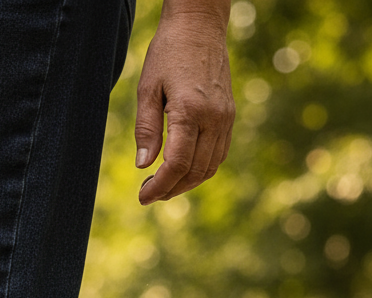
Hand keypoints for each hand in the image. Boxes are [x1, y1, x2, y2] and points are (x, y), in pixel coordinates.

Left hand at [134, 9, 234, 204]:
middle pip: (194, 171)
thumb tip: (144, 166)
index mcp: (190, 111)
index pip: (176, 164)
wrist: (200, 26)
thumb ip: (146, 129)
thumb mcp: (147, 89)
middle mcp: (213, 117)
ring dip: (186, 183)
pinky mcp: (229, 116)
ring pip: (209, 167)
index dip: (159, 187)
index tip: (142, 198)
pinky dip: (201, 169)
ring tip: (163, 187)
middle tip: (149, 194)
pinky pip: (218, 154)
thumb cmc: (168, 53)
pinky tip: (182, 170)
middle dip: (170, 190)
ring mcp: (225, 117)